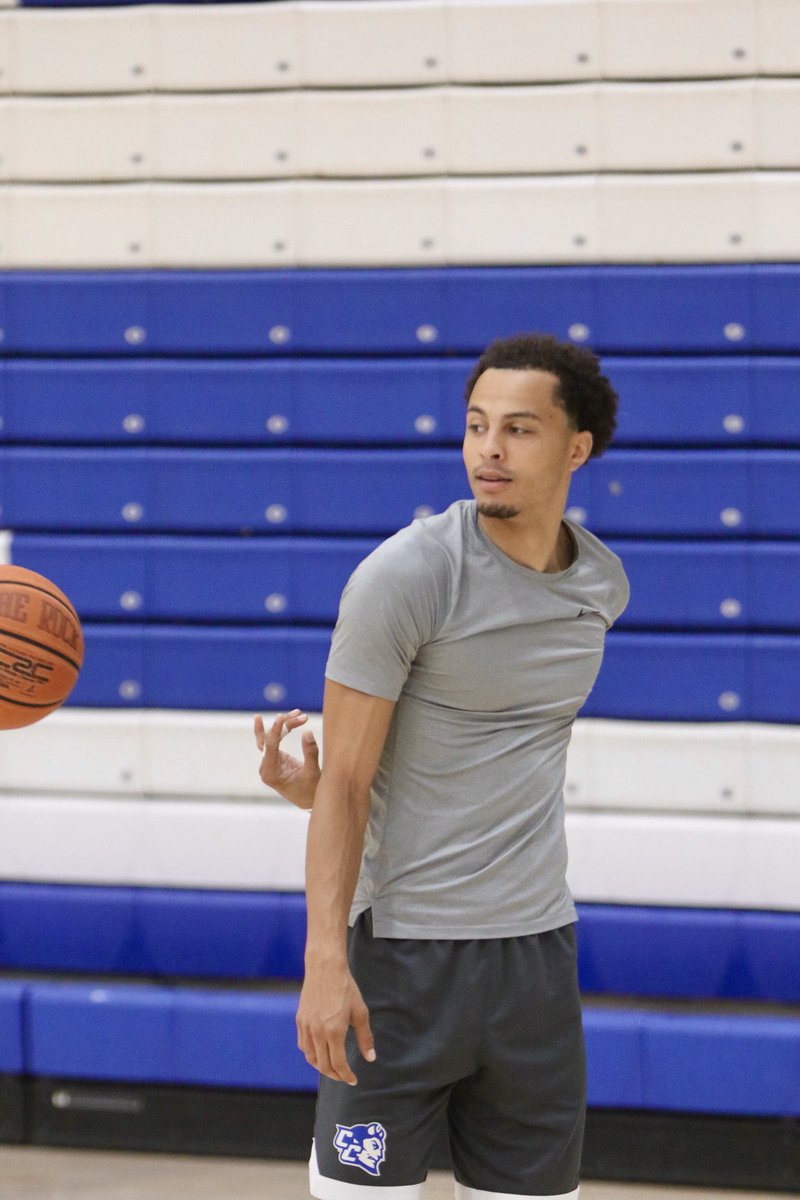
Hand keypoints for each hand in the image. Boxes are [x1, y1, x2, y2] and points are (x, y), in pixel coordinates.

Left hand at [254, 709, 320, 809]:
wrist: (308, 801)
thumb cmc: (310, 791)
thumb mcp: (313, 773)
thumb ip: (310, 754)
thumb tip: (307, 732)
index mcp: (271, 773)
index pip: (269, 747)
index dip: (276, 730)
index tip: (282, 717)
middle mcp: (266, 767)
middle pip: (269, 739)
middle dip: (285, 725)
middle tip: (302, 716)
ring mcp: (268, 762)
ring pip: (271, 737)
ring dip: (285, 725)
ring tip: (300, 714)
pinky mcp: (274, 758)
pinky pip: (273, 740)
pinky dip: (282, 730)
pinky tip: (287, 718)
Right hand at [297, 964, 375, 1085]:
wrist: (325, 969)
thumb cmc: (346, 989)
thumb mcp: (360, 1013)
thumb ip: (365, 1038)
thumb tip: (370, 1058)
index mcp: (334, 1032)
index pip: (338, 1064)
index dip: (346, 1075)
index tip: (353, 1080)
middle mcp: (317, 1032)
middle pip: (323, 1065)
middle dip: (335, 1075)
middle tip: (344, 1076)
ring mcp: (306, 1027)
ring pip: (310, 1057)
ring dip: (321, 1067)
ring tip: (332, 1068)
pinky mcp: (300, 1020)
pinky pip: (303, 1045)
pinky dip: (311, 1054)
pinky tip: (319, 1052)